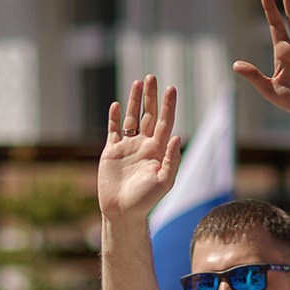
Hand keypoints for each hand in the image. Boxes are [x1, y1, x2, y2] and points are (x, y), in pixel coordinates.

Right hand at [97, 76, 180, 221]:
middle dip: (150, 96)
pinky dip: (114, 118)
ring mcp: (127, 147)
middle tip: (152, 77)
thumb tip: (177, 136)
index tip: (171, 88)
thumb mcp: (163, 182)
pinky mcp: (111, 152)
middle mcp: (144, 145)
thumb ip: (171, 160)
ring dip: (134, 101)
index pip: (165, 122)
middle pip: (149, 115)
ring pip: (131, 118)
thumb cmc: (145, 201)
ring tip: (137, 83)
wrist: (122, 212)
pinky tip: (115, 105)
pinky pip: (114, 130)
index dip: (168, 105)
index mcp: (158, 151)